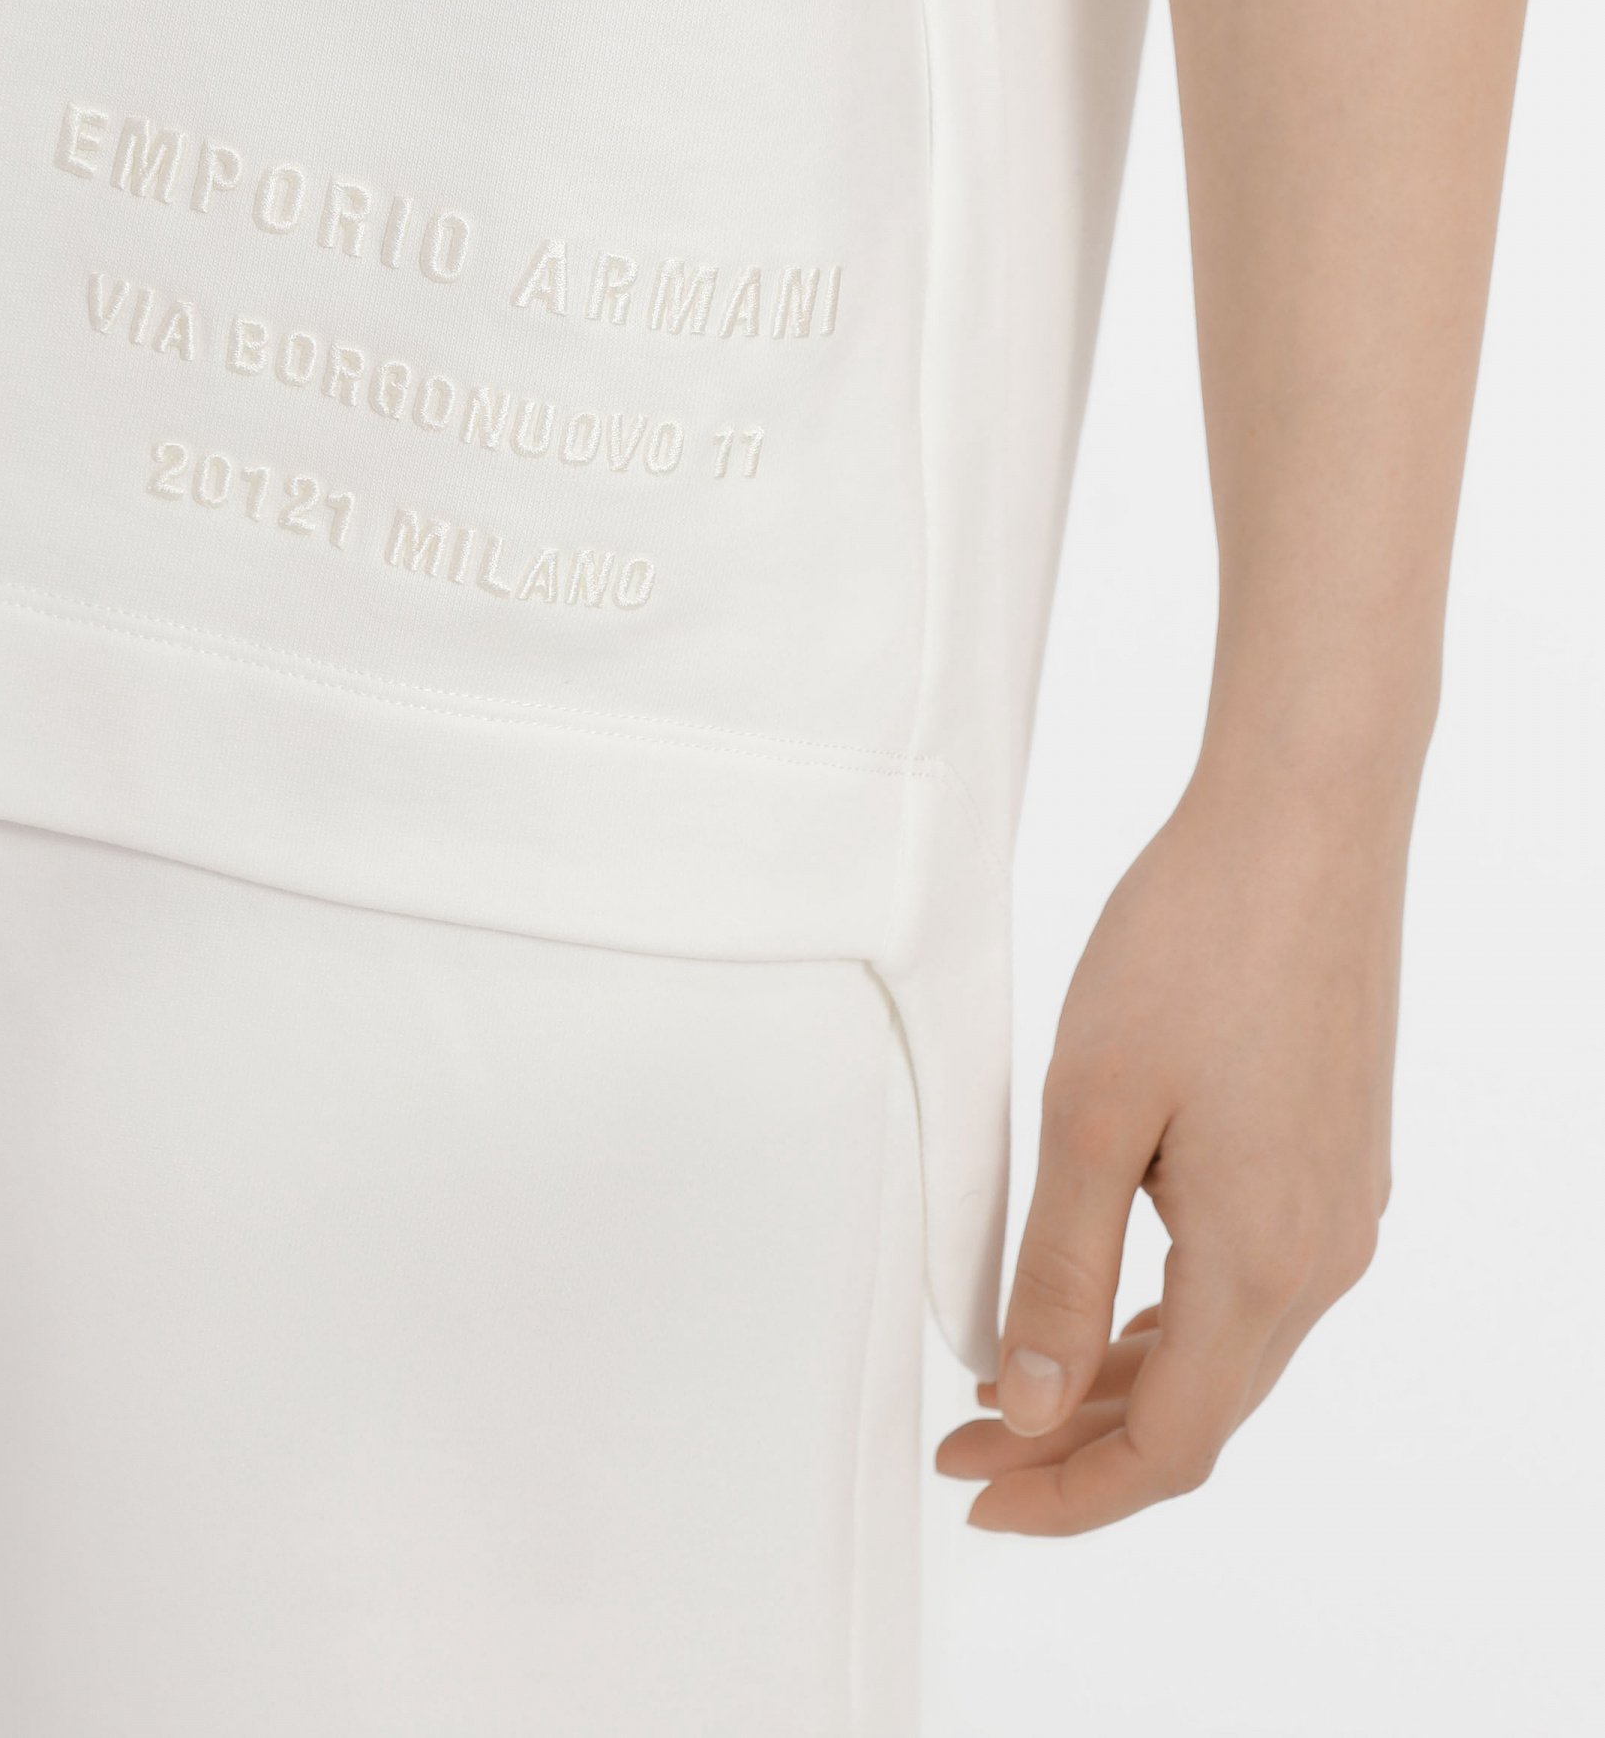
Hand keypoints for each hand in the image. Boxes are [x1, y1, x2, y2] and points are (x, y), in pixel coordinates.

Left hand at [933, 741, 1413, 1533]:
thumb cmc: (1195, 940)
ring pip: (1228, 1346)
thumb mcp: (1091, 1110)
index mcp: (1263, 1261)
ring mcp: (1342, 1204)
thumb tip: (1030, 1405)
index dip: (1066, 1489)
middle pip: (1202, 1409)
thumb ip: (1058, 1269)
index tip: (972, 1486)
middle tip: (966, 1433)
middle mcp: (1325, 1254)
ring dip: (1121, 1377)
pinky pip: (1251, 1281)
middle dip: (1078, 1442)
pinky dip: (1169, 1311)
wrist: (1305, 819)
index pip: (1168, 1445)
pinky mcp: (1338, 1155)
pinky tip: (1104, 1291)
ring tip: (1016, 1375)